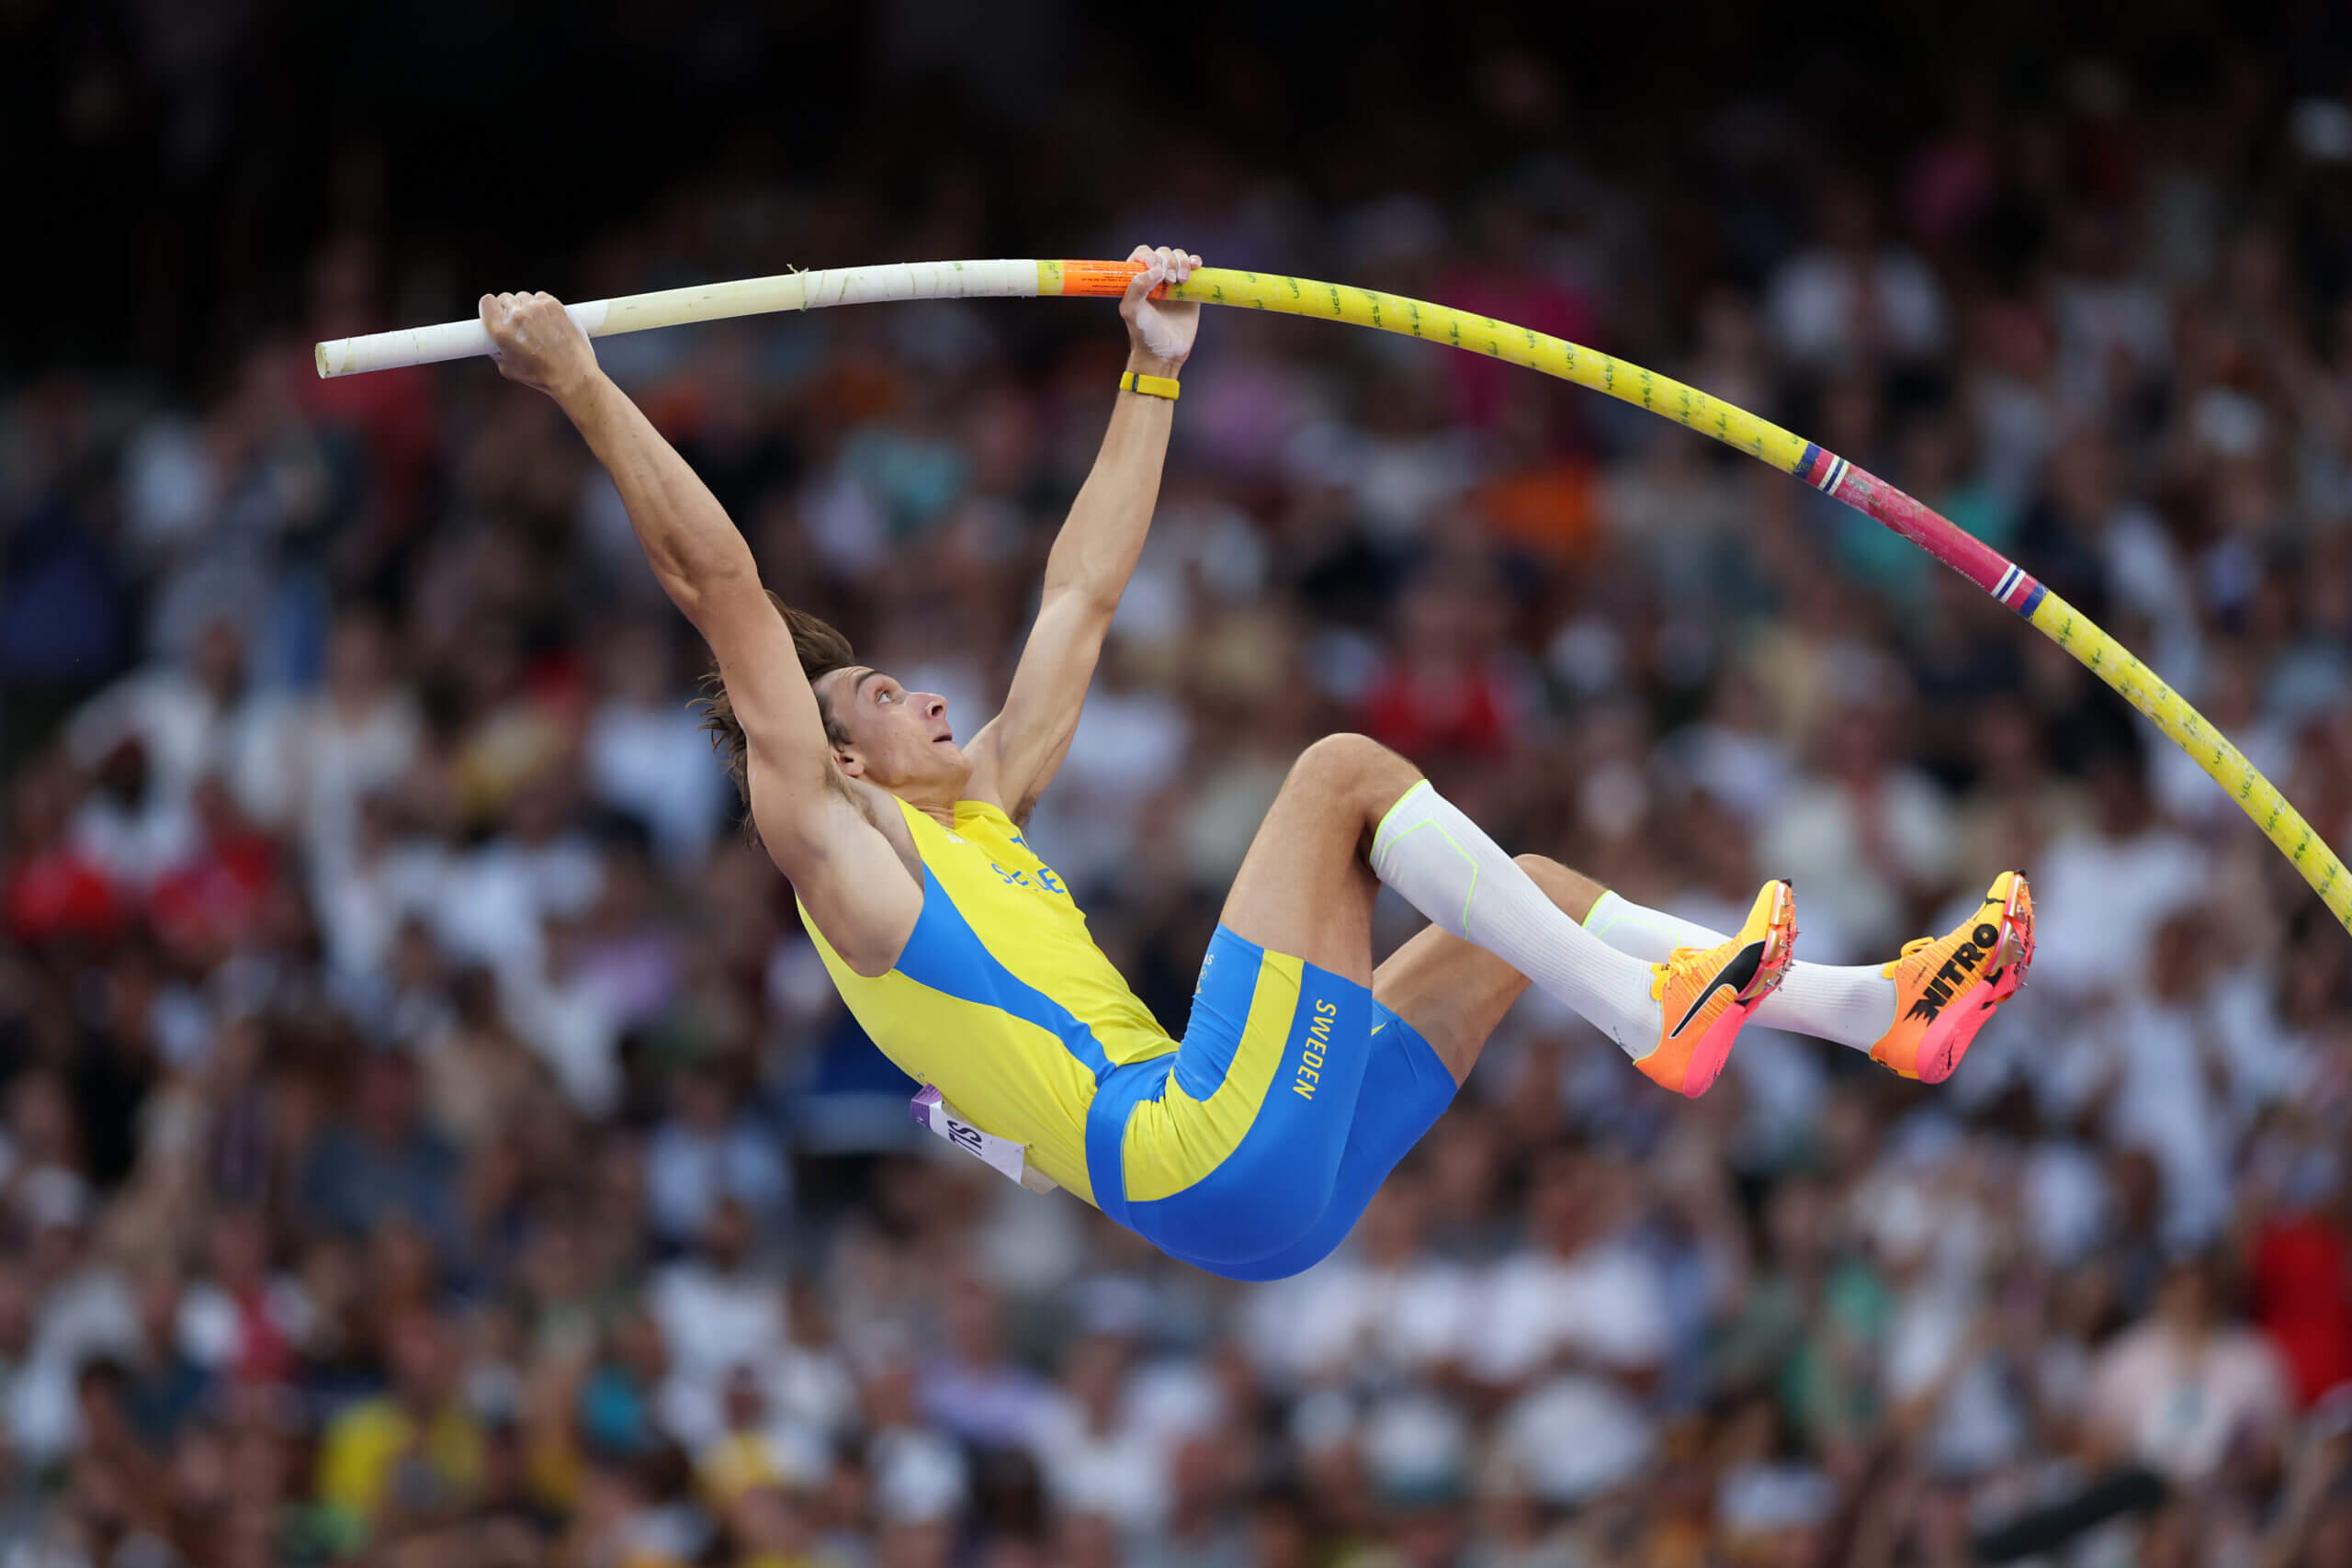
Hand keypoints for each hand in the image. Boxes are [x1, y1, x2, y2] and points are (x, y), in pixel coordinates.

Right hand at [479, 291, 600, 401]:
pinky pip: (541, 297)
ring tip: (535, 324)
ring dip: (526, 307)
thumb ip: (497, 353)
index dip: (491, 307)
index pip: (487, 301)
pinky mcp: (554, 305)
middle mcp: (517, 316)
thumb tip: (494, 346)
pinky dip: (542, 305)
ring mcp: (537, 308)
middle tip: (518, 324)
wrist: (573, 375)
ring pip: (524, 297)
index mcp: (501, 330)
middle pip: (505, 298)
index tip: (496, 313)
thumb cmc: (543, 376)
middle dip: (509, 309)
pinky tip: (546, 320)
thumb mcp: (509, 369)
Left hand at [1119, 244, 1201, 375]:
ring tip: (1182, 280)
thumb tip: (1155, 269)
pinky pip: (1193, 267)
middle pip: (1162, 254)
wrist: (1165, 353)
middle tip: (1170, 281)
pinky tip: (1196, 266)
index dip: (1150, 256)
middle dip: (1168, 262)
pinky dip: (1195, 261)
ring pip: (1178, 257)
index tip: (1156, 269)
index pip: (1143, 255)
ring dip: (1182, 261)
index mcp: (1137, 280)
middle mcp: (1154, 278)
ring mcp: (1173, 283)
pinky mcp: (1190, 290)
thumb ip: (1136, 288)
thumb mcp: (1132, 311)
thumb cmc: (1144, 334)